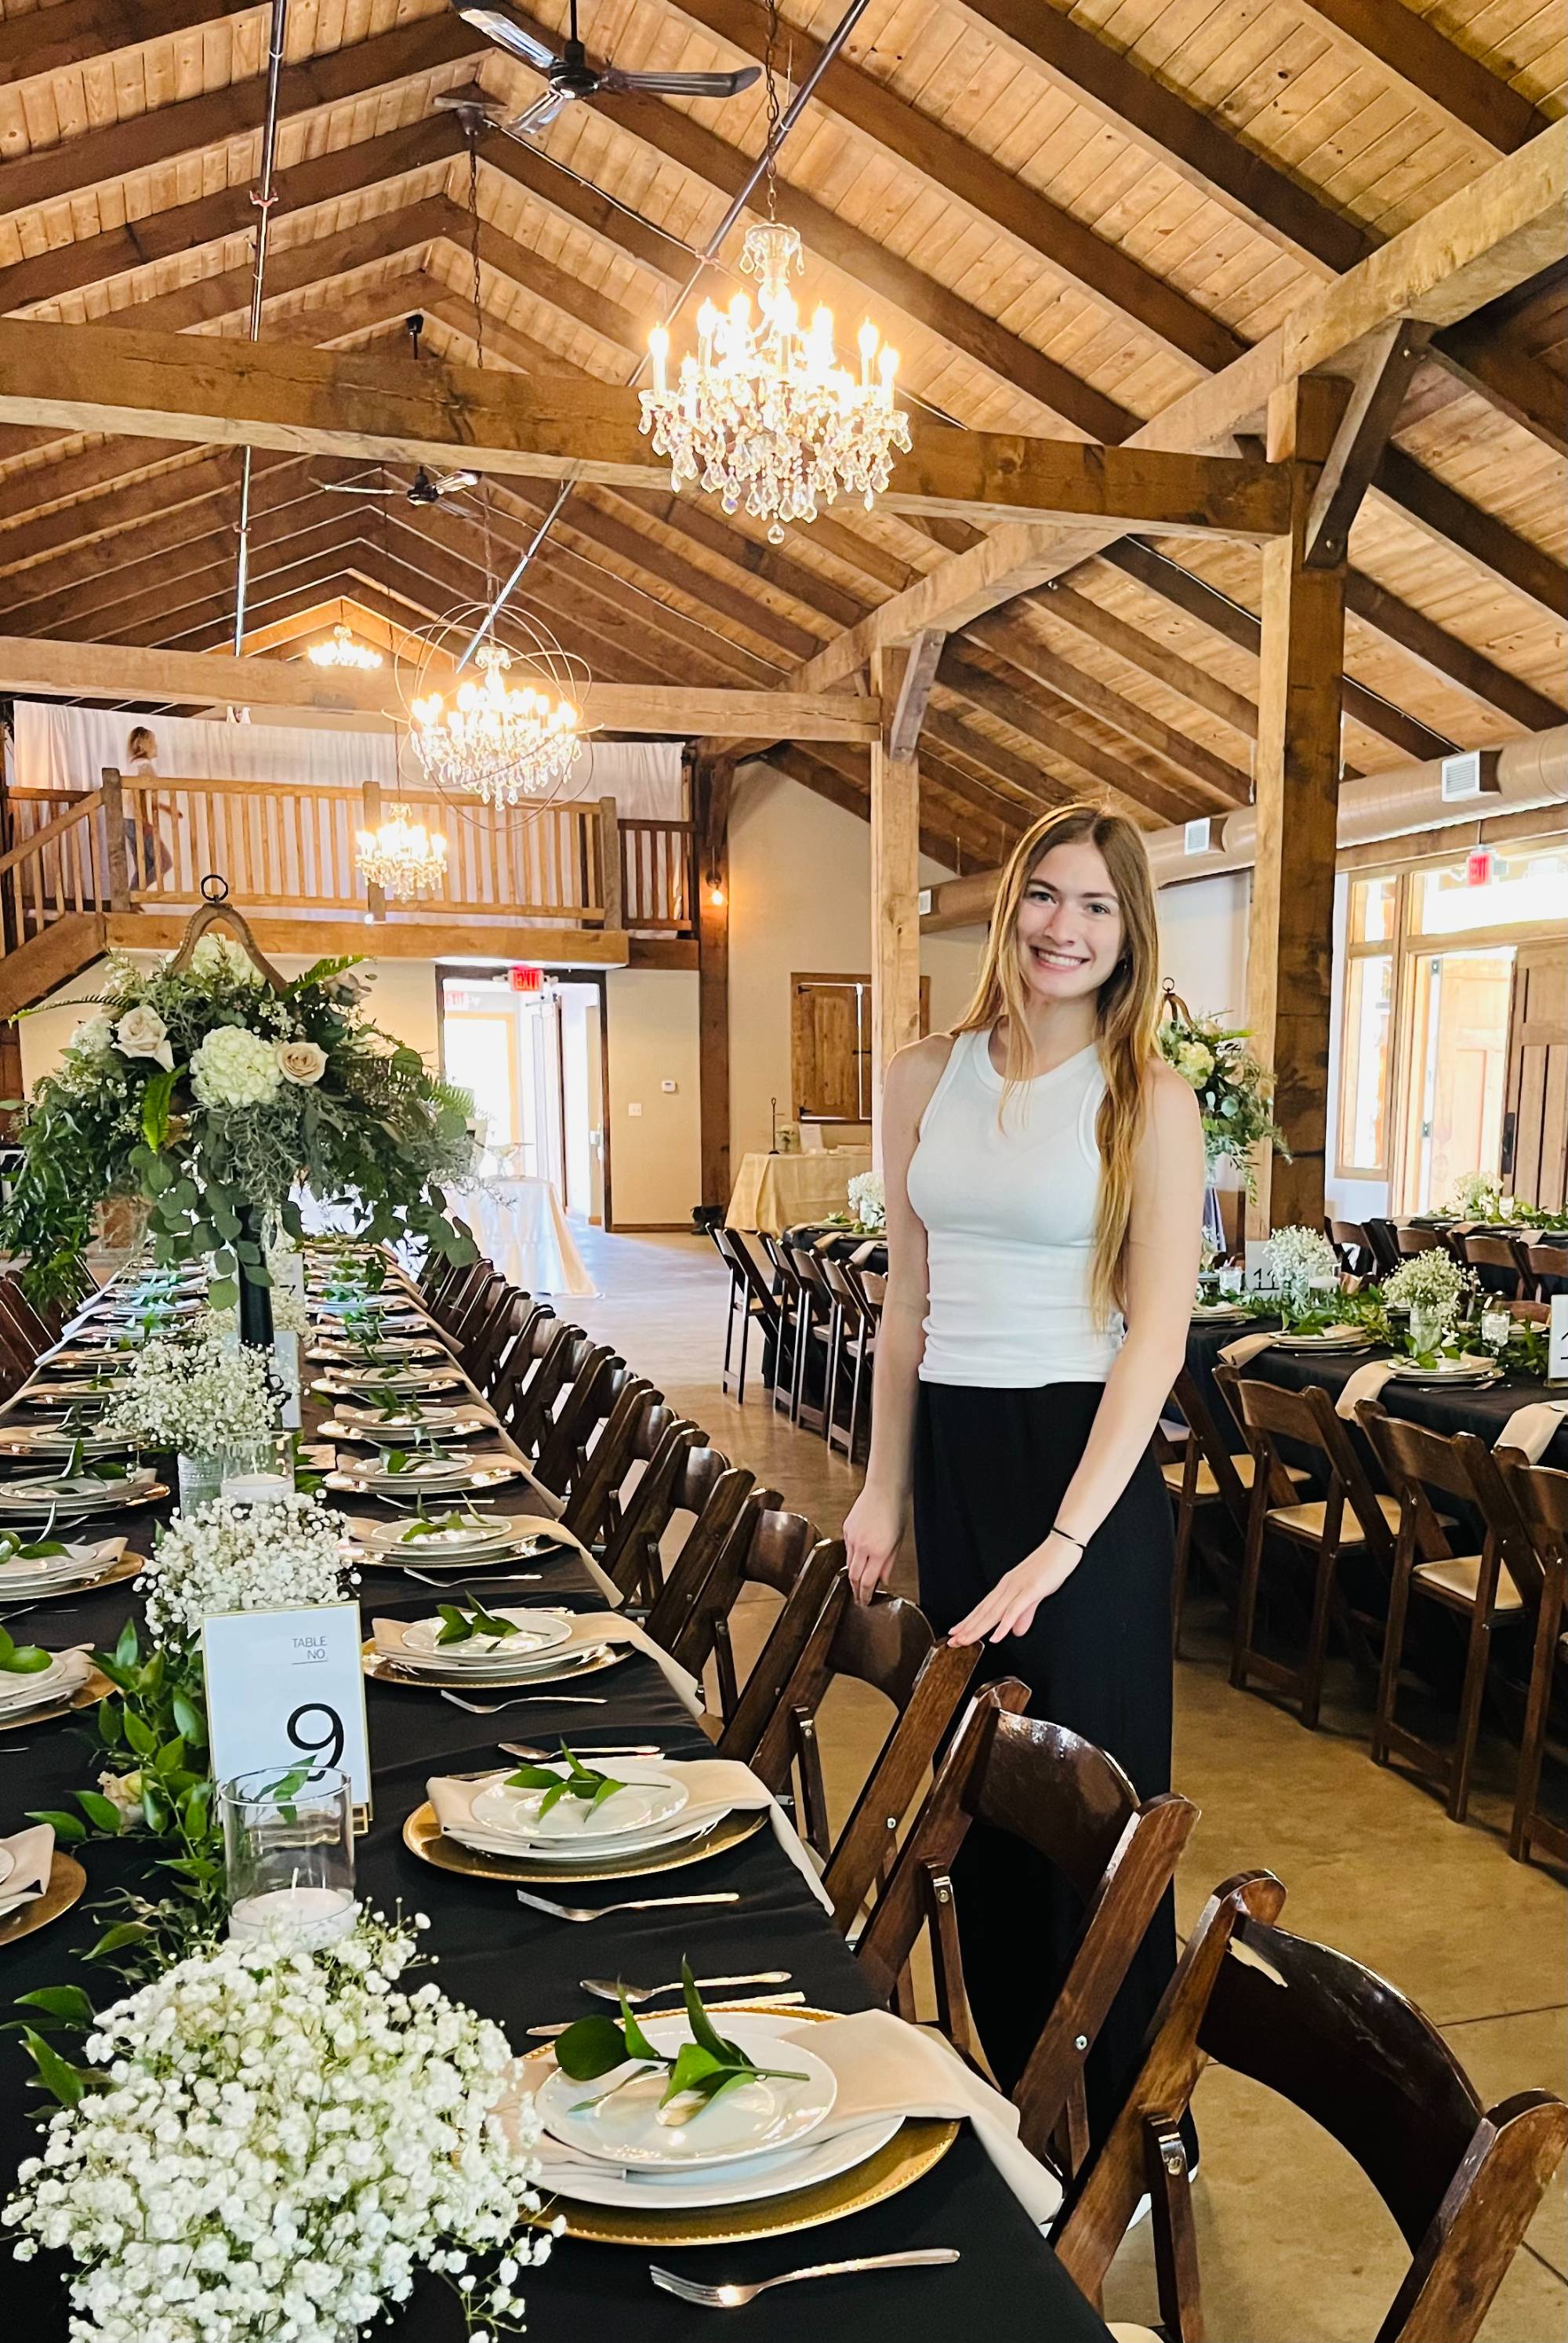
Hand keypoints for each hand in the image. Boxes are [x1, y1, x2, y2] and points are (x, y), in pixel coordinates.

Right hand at [844, 1482, 905, 1605]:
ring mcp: (852, 1538)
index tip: (864, 1602)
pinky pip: (847, 1548)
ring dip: (853, 1574)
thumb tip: (883, 1579)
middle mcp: (862, 1547)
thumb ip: (889, 1563)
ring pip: (848, 1563)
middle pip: (854, 1577)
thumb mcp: (898, 1541)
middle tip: (858, 1598)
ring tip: (857, 1581)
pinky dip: (851, 1556)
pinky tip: (857, 1558)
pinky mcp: (846, 1529)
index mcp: (878, 1552)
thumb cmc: (895, 1512)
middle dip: (855, 1590)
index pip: (867, 1582)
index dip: (864, 1595)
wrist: (883, 1490)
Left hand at [948, 1532, 1084, 1644]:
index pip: (983, 1607)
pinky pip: (1014, 1610)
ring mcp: (1018, 1587)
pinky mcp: (1031, 1589)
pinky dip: (1003, 1625)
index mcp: (1006, 1586)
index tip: (956, 1633)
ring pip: (993, 1612)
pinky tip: (996, 1637)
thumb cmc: (1050, 1566)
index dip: (969, 1621)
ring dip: (978, 1628)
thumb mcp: (1035, 1595)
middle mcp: (1007, 1586)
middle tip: (952, 1641)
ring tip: (965, 1641)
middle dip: (967, 1628)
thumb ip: (1025, 1614)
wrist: (1063, 1545)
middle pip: (983, 1611)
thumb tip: (1015, 1631)